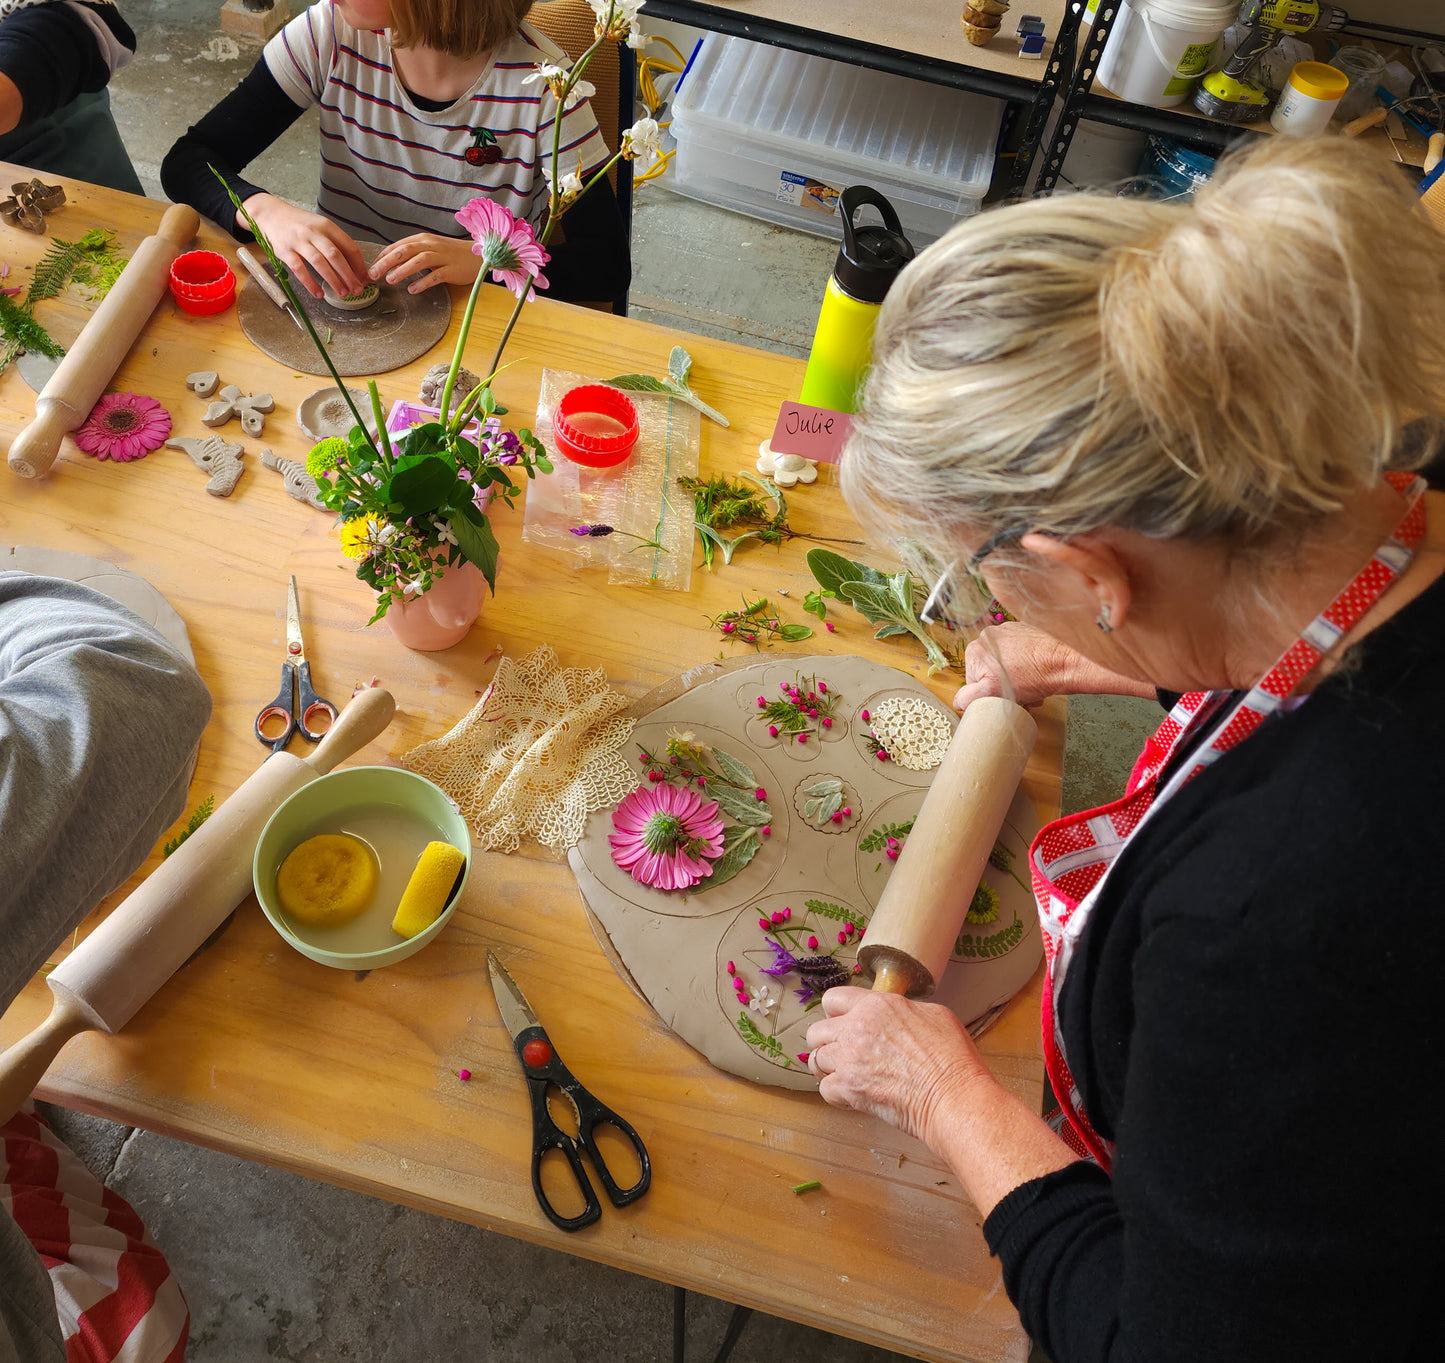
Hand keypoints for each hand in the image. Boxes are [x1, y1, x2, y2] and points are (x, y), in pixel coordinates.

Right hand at [240, 194, 367, 299]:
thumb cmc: (299, 224)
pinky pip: (299, 269)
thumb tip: (354, 267)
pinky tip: (318, 294)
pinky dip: (310, 283)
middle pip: (336, 255)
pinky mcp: (284, 250)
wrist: (270, 214)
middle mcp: (313, 232)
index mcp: (327, 226)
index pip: (349, 246)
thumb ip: (335, 243)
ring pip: (319, 262)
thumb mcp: (320, 226)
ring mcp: (298, 241)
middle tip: (357, 290)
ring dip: (333, 280)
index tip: (365, 279)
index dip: (359, 265)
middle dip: (349, 275)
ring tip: (343, 293)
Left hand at [369, 234, 480, 293]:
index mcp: (422, 239)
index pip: (398, 246)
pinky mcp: (452, 269)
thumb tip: (392, 263)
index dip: (383, 257)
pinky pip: (435, 275)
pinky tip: (412, 289)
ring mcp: (442, 257)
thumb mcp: (430, 249)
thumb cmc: (451, 254)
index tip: (371, 268)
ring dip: (402, 270)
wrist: (478, 255)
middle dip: (386, 262)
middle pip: (404, 251)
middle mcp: (430, 245)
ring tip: (390, 280)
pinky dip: (423, 282)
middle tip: (373, 275)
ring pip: (418, 261)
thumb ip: (413, 254)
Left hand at [805, 987, 982, 1146]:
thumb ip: (903, 1010)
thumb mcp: (933, 1015)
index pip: (833, 999)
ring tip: (845, 1075)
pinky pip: (825, 1089)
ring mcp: (849, 1059)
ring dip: (829, 1068)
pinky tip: (853, 1095)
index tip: (842, 1023)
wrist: (953, 1096)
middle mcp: (856, 1028)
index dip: (836, 1012)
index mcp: (876, 1005)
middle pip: (816, 1030)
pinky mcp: (848, 1089)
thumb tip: (895, 1016)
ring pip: (816, 1060)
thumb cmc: (952, 1059)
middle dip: (826, 1042)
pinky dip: (836, 1094)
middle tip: (842, 1053)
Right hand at [951, 622, 1076, 710]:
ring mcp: (1007, 631)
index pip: (974, 681)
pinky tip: (1036, 674)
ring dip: (1015, 679)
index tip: (1006, 700)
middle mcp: (988, 636)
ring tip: (1031, 687)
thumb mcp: (993, 693)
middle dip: (1004, 688)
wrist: (1066, 661)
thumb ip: (968, 697)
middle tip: (1021, 697)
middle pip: (990, 672)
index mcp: (975, 650)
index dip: (990, 695)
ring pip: (1004, 664)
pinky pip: (1018, 653)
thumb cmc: (1032, 676)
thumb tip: (958, 701)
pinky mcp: (1025, 631)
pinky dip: (1025, 665)